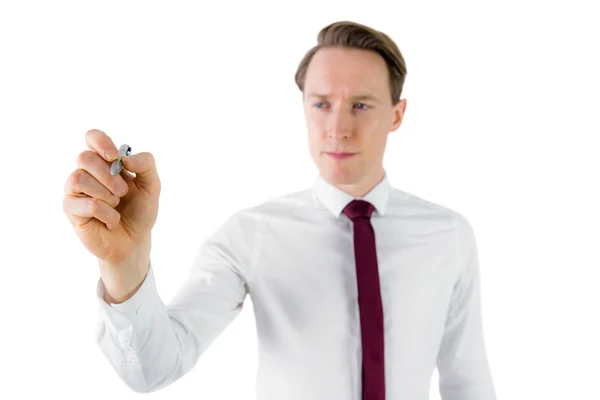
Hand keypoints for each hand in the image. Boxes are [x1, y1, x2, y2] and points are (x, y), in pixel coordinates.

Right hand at [63, 129, 160, 264]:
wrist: (135, 240)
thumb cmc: (140, 210)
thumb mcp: (152, 186)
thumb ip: (146, 165)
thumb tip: (124, 159)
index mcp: (106, 162)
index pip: (92, 137)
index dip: (101, 142)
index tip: (114, 158)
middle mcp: (87, 172)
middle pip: (84, 157)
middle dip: (108, 176)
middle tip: (123, 192)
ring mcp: (76, 191)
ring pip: (78, 178)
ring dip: (105, 194)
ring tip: (116, 205)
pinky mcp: (71, 209)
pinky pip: (85, 204)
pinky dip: (105, 212)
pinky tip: (112, 219)